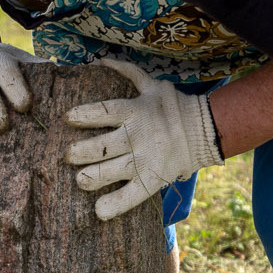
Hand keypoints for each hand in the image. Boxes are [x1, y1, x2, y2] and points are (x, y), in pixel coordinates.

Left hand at [64, 60, 221, 220]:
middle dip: (80, 151)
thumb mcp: (152, 85)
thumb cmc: (174, 106)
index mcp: (135, 111)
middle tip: (68, 155)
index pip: (104, 111)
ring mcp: (144, 159)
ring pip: (112, 171)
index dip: (83, 115)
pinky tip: (99, 211)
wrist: (206, 131)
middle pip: (102, 146)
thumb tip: (100, 60)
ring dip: (91, 177)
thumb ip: (127, 73)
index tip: (67, 118)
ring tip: (79, 180)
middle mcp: (137, 136)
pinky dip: (115, 205)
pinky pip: (132, 195)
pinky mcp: (153, 179)